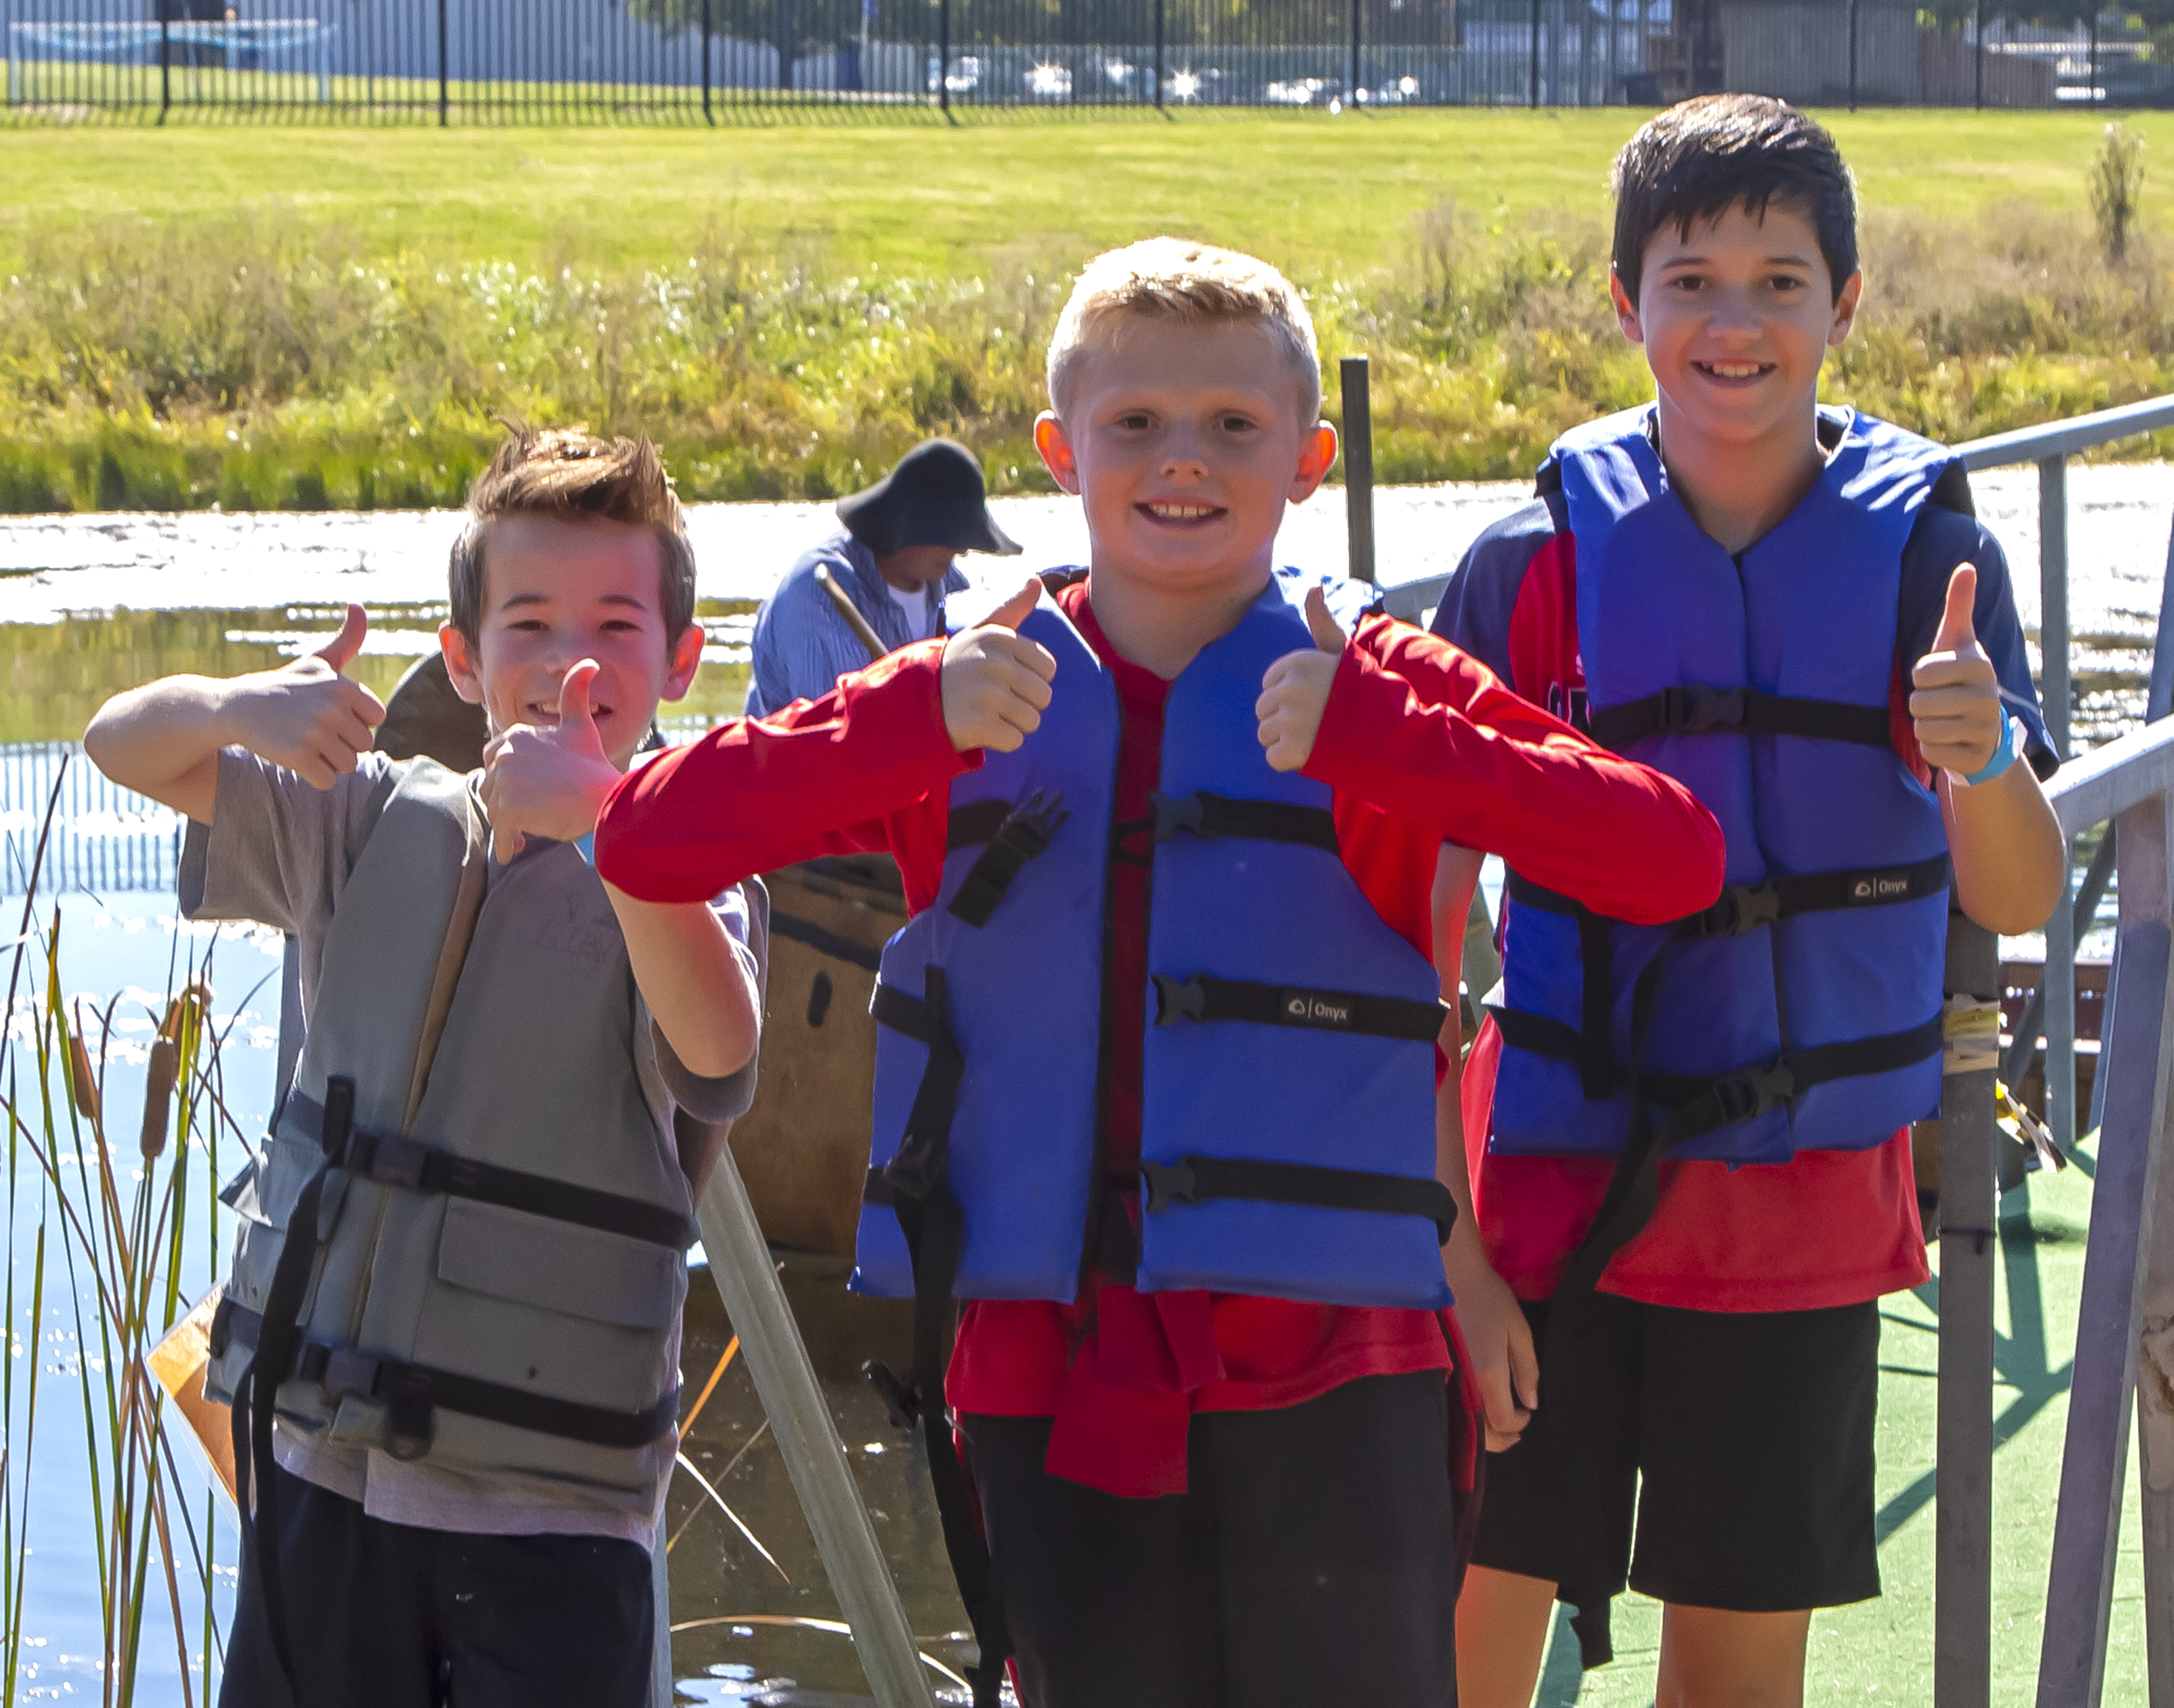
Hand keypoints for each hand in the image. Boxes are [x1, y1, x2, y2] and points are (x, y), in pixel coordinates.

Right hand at [220, 603, 385, 788]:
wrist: (236, 707)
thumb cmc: (284, 686)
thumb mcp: (317, 662)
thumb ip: (347, 640)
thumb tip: (359, 606)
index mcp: (343, 687)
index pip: (376, 719)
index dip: (356, 720)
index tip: (331, 713)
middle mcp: (332, 708)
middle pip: (364, 744)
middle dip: (342, 742)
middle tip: (313, 728)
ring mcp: (315, 733)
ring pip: (348, 765)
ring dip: (329, 760)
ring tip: (304, 741)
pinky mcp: (298, 757)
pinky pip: (328, 781)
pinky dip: (315, 776)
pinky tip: (296, 757)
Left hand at [479, 660, 620, 863]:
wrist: (604, 797)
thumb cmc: (592, 764)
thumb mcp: (581, 725)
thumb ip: (576, 693)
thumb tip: (588, 661)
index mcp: (515, 736)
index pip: (493, 759)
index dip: (508, 777)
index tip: (526, 790)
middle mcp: (504, 756)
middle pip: (492, 787)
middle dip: (507, 801)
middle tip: (527, 814)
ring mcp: (505, 783)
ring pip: (496, 810)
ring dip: (507, 824)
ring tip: (525, 833)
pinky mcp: (509, 809)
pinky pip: (500, 833)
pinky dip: (506, 844)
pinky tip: (514, 850)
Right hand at [941, 580, 1056, 754]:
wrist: (914, 702)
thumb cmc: (958, 667)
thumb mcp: (981, 633)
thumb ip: (1011, 608)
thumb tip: (1036, 579)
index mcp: (998, 638)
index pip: (1047, 668)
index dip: (1029, 678)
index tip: (1003, 677)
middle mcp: (993, 662)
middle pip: (1043, 696)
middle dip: (1023, 703)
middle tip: (993, 699)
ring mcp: (986, 693)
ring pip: (1032, 720)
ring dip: (1012, 723)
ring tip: (986, 712)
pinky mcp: (979, 723)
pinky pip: (1015, 740)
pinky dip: (1000, 741)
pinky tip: (979, 729)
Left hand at [1255, 586, 1346, 772]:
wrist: (1390, 728)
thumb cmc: (1362, 689)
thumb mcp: (1341, 650)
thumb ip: (1321, 621)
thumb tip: (1313, 586)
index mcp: (1296, 663)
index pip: (1269, 683)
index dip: (1289, 695)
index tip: (1315, 698)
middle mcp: (1290, 688)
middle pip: (1263, 709)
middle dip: (1284, 718)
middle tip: (1317, 720)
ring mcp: (1291, 720)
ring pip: (1265, 734)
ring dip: (1285, 740)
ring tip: (1316, 735)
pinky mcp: (1294, 749)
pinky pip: (1273, 758)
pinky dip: (1290, 761)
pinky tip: (1313, 752)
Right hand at [1445, 1242, 1539, 1452]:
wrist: (1450, 1275)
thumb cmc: (1489, 1299)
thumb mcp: (1519, 1332)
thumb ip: (1527, 1370)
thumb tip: (1530, 1403)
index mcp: (1487, 1374)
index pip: (1502, 1419)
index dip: (1518, 1424)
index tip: (1527, 1414)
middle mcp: (1464, 1383)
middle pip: (1480, 1430)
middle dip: (1500, 1437)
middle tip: (1515, 1431)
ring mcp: (1446, 1378)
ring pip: (1462, 1421)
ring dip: (1481, 1430)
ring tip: (1496, 1423)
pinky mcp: (1436, 1370)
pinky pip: (1451, 1404)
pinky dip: (1465, 1415)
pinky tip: (1475, 1407)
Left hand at [1910, 565, 2004, 777]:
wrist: (1985, 728)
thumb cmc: (1960, 678)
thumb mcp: (1958, 642)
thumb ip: (1959, 606)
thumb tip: (1966, 566)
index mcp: (1980, 666)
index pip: (1921, 673)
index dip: (1921, 677)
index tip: (1939, 678)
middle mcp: (1988, 697)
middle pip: (1918, 703)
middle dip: (1920, 704)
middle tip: (1940, 702)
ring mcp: (1985, 729)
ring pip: (1923, 729)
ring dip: (1925, 726)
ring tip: (1946, 720)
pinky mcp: (1976, 757)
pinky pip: (1931, 753)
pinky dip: (1933, 749)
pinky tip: (1951, 740)